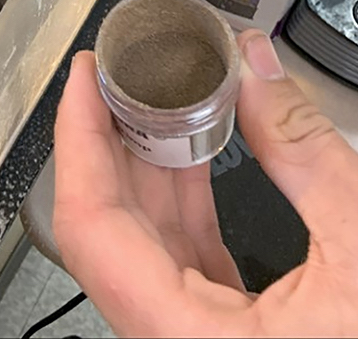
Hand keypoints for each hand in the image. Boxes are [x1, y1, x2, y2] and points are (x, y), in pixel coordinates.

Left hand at [53, 33, 357, 337]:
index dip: (77, 140)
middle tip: (118, 73)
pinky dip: (183, 198)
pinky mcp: (226, 333)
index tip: (84, 79)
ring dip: (147, 163)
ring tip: (156, 97)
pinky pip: (181, 258)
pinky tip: (195, 151)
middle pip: (110, 227)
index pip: (90, 227)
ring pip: (144, 242)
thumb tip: (255, 69)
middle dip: (111, 138)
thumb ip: (303, 152)